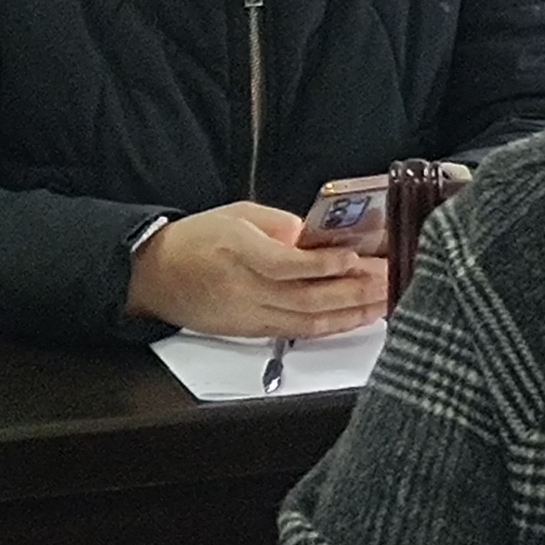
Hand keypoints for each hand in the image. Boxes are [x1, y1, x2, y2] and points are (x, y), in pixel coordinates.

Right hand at [129, 200, 387, 340]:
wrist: (156, 275)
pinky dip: (331, 326)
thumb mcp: (237, 213)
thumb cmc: (197, 238)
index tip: (355, 259)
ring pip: (306, 320)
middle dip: (353, 291)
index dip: (323, 266)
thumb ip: (278, 224)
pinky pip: (297, 332)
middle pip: (305, 298)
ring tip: (385, 301)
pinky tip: (357, 318)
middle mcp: (244, 288)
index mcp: (238, 251)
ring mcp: (248, 315)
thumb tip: (315, 236)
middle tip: (388, 279)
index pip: (285, 265)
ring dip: (350, 312)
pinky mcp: (251, 331)